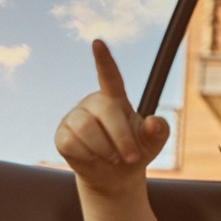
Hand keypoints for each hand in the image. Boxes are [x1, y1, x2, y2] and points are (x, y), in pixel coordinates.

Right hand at [54, 40, 169, 192]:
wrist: (115, 177)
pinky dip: (88, 157)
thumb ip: (158, 131)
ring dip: (105, 150)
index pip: (110, 76)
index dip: (104, 60)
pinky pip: (72, 144)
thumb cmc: (134, 152)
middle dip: (122, 137)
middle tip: (132, 158)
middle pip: (105, 111)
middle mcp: (92, 103)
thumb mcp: (152, 143)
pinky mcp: (62, 134)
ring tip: (114, 158)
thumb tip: (155, 122)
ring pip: (86, 129)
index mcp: (115, 99)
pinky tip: (93, 159)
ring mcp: (74, 117)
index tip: (97, 43)